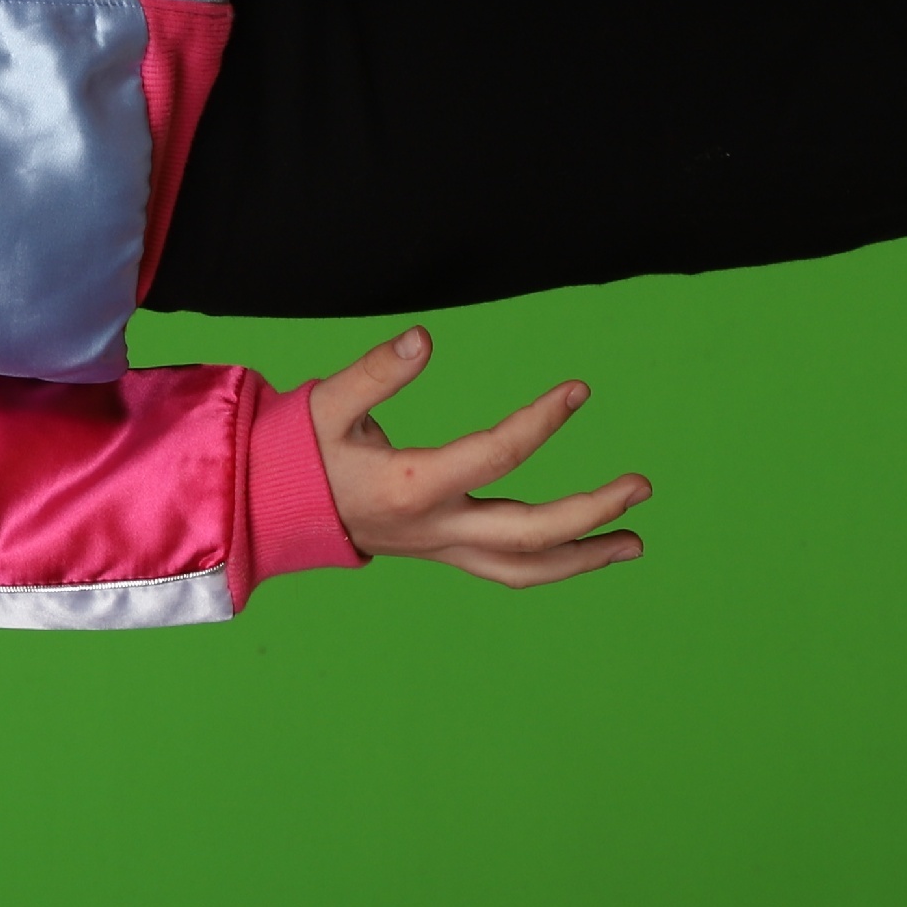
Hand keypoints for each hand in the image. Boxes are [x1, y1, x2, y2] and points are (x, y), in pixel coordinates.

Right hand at [313, 327, 646, 586]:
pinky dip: (549, 562)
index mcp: (411, 487)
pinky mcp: (439, 551)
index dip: (542, 421)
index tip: (578, 390)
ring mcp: (438, 547)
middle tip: (641, 487)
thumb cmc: (296, 451)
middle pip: (528, 535)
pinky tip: (580, 547)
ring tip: (633, 543)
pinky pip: (505, 569)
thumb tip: (424, 338)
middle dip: (591, 513)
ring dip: (583, 558)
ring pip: (522, 569)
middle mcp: (433, 528)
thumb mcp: (326, 404)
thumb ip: (376, 372)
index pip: (497, 456)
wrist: (266, 507)